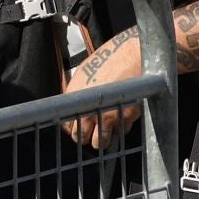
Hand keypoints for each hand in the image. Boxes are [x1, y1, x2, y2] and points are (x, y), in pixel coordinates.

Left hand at [61, 28, 142, 148]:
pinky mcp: (125, 119)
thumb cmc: (108, 60)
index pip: (66, 126)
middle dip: (84, 136)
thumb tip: (72, 103)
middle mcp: (89, 110)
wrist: (131, 57)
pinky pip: (119, 133)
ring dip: (101, 140)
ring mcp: (107, 117)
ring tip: (102, 134)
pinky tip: (118, 123)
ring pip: (100, 142)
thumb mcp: (83, 73)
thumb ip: (76, 91)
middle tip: (88, 133)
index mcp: (75, 98)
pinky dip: (119, 130)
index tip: (75, 127)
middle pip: (81, 137)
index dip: (71, 127)